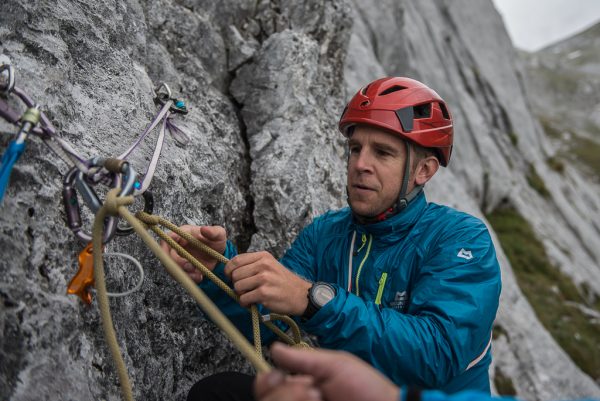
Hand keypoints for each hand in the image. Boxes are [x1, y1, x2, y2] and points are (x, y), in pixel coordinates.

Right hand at [159, 225, 226, 282]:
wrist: (220, 255)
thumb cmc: (216, 241)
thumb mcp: (219, 234)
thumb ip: (213, 232)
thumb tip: (204, 229)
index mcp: (183, 234)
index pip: (168, 238)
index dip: (166, 245)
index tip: (172, 253)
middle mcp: (177, 246)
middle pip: (168, 255)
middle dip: (177, 263)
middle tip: (190, 267)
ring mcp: (179, 258)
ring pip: (172, 268)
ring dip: (183, 273)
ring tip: (198, 275)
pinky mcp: (183, 269)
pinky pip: (180, 276)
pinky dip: (189, 278)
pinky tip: (199, 277)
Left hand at [224, 251, 311, 314]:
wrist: (301, 295)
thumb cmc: (282, 282)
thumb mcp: (270, 265)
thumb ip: (252, 265)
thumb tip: (230, 270)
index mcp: (263, 256)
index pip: (236, 260)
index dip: (229, 270)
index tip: (230, 277)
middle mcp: (264, 265)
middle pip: (235, 274)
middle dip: (236, 284)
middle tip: (245, 289)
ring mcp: (264, 279)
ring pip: (237, 287)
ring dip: (240, 294)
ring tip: (250, 296)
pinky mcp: (264, 293)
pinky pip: (243, 299)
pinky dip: (245, 303)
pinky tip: (253, 303)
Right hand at [254, 343, 399, 400]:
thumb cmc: (367, 389)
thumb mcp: (335, 366)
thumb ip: (304, 359)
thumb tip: (274, 348)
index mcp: (300, 386)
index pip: (267, 385)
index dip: (267, 381)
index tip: (279, 376)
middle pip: (267, 400)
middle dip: (287, 394)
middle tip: (314, 391)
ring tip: (321, 400)